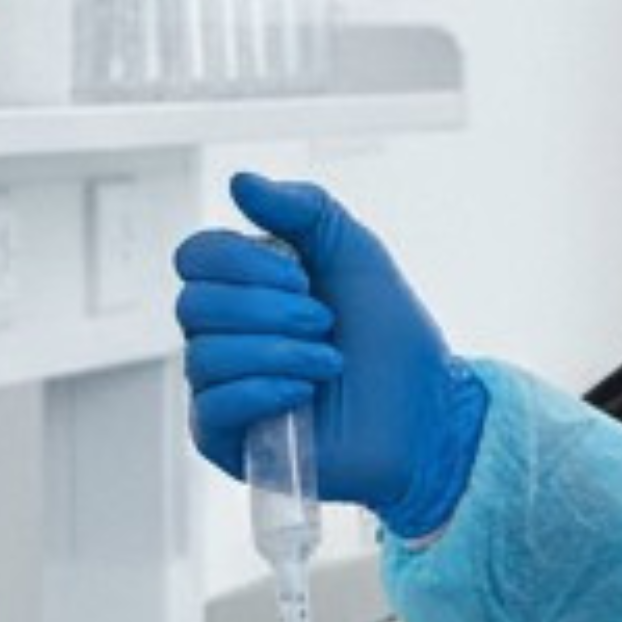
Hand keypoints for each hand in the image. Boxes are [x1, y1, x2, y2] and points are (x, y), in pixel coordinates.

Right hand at [172, 170, 486, 535]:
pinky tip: (305, 394)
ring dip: (280, 352)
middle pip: (194, 304)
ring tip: (331, 362)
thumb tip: (238, 181)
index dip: (241, 262)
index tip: (304, 278)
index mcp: (244, 289)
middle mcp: (225, 335)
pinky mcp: (228, 440)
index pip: (195, 257)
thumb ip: (303, 209)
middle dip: (269, 309)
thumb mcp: (356, 254)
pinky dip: (264, 392)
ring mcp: (223, 389)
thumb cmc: (394, 341)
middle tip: (326, 322)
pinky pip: (211, 407)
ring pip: (204, 355)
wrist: (428, 413)